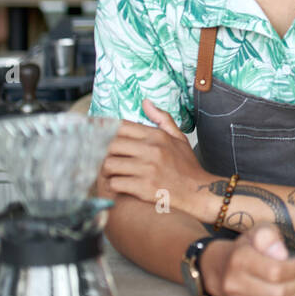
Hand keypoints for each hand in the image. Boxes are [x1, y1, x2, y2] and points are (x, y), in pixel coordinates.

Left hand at [99, 100, 211, 214]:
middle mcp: (151, 150)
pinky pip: (115, 183)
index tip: (95, 133)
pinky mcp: (144, 187)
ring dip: (106, 170)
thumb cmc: (187, 167)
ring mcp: (146, 169)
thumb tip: (145, 102)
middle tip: (102, 157)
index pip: (121, 126)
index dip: (104, 129)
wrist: (199, 193)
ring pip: (109, 164)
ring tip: (110, 173)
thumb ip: (162, 119)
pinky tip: (118, 186)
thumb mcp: (179, 138)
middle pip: (110, 145)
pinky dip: (113, 186)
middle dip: (102, 152)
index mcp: (157, 136)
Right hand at [202, 224, 294, 295]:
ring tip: (292, 288)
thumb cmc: (249, 248)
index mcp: (239, 260)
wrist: (222, 268)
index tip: (294, 262)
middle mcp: (234, 285)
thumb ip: (270, 237)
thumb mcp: (259, 232)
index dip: (293, 268)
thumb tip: (281, 254)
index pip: (276, 272)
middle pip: (279, 294)